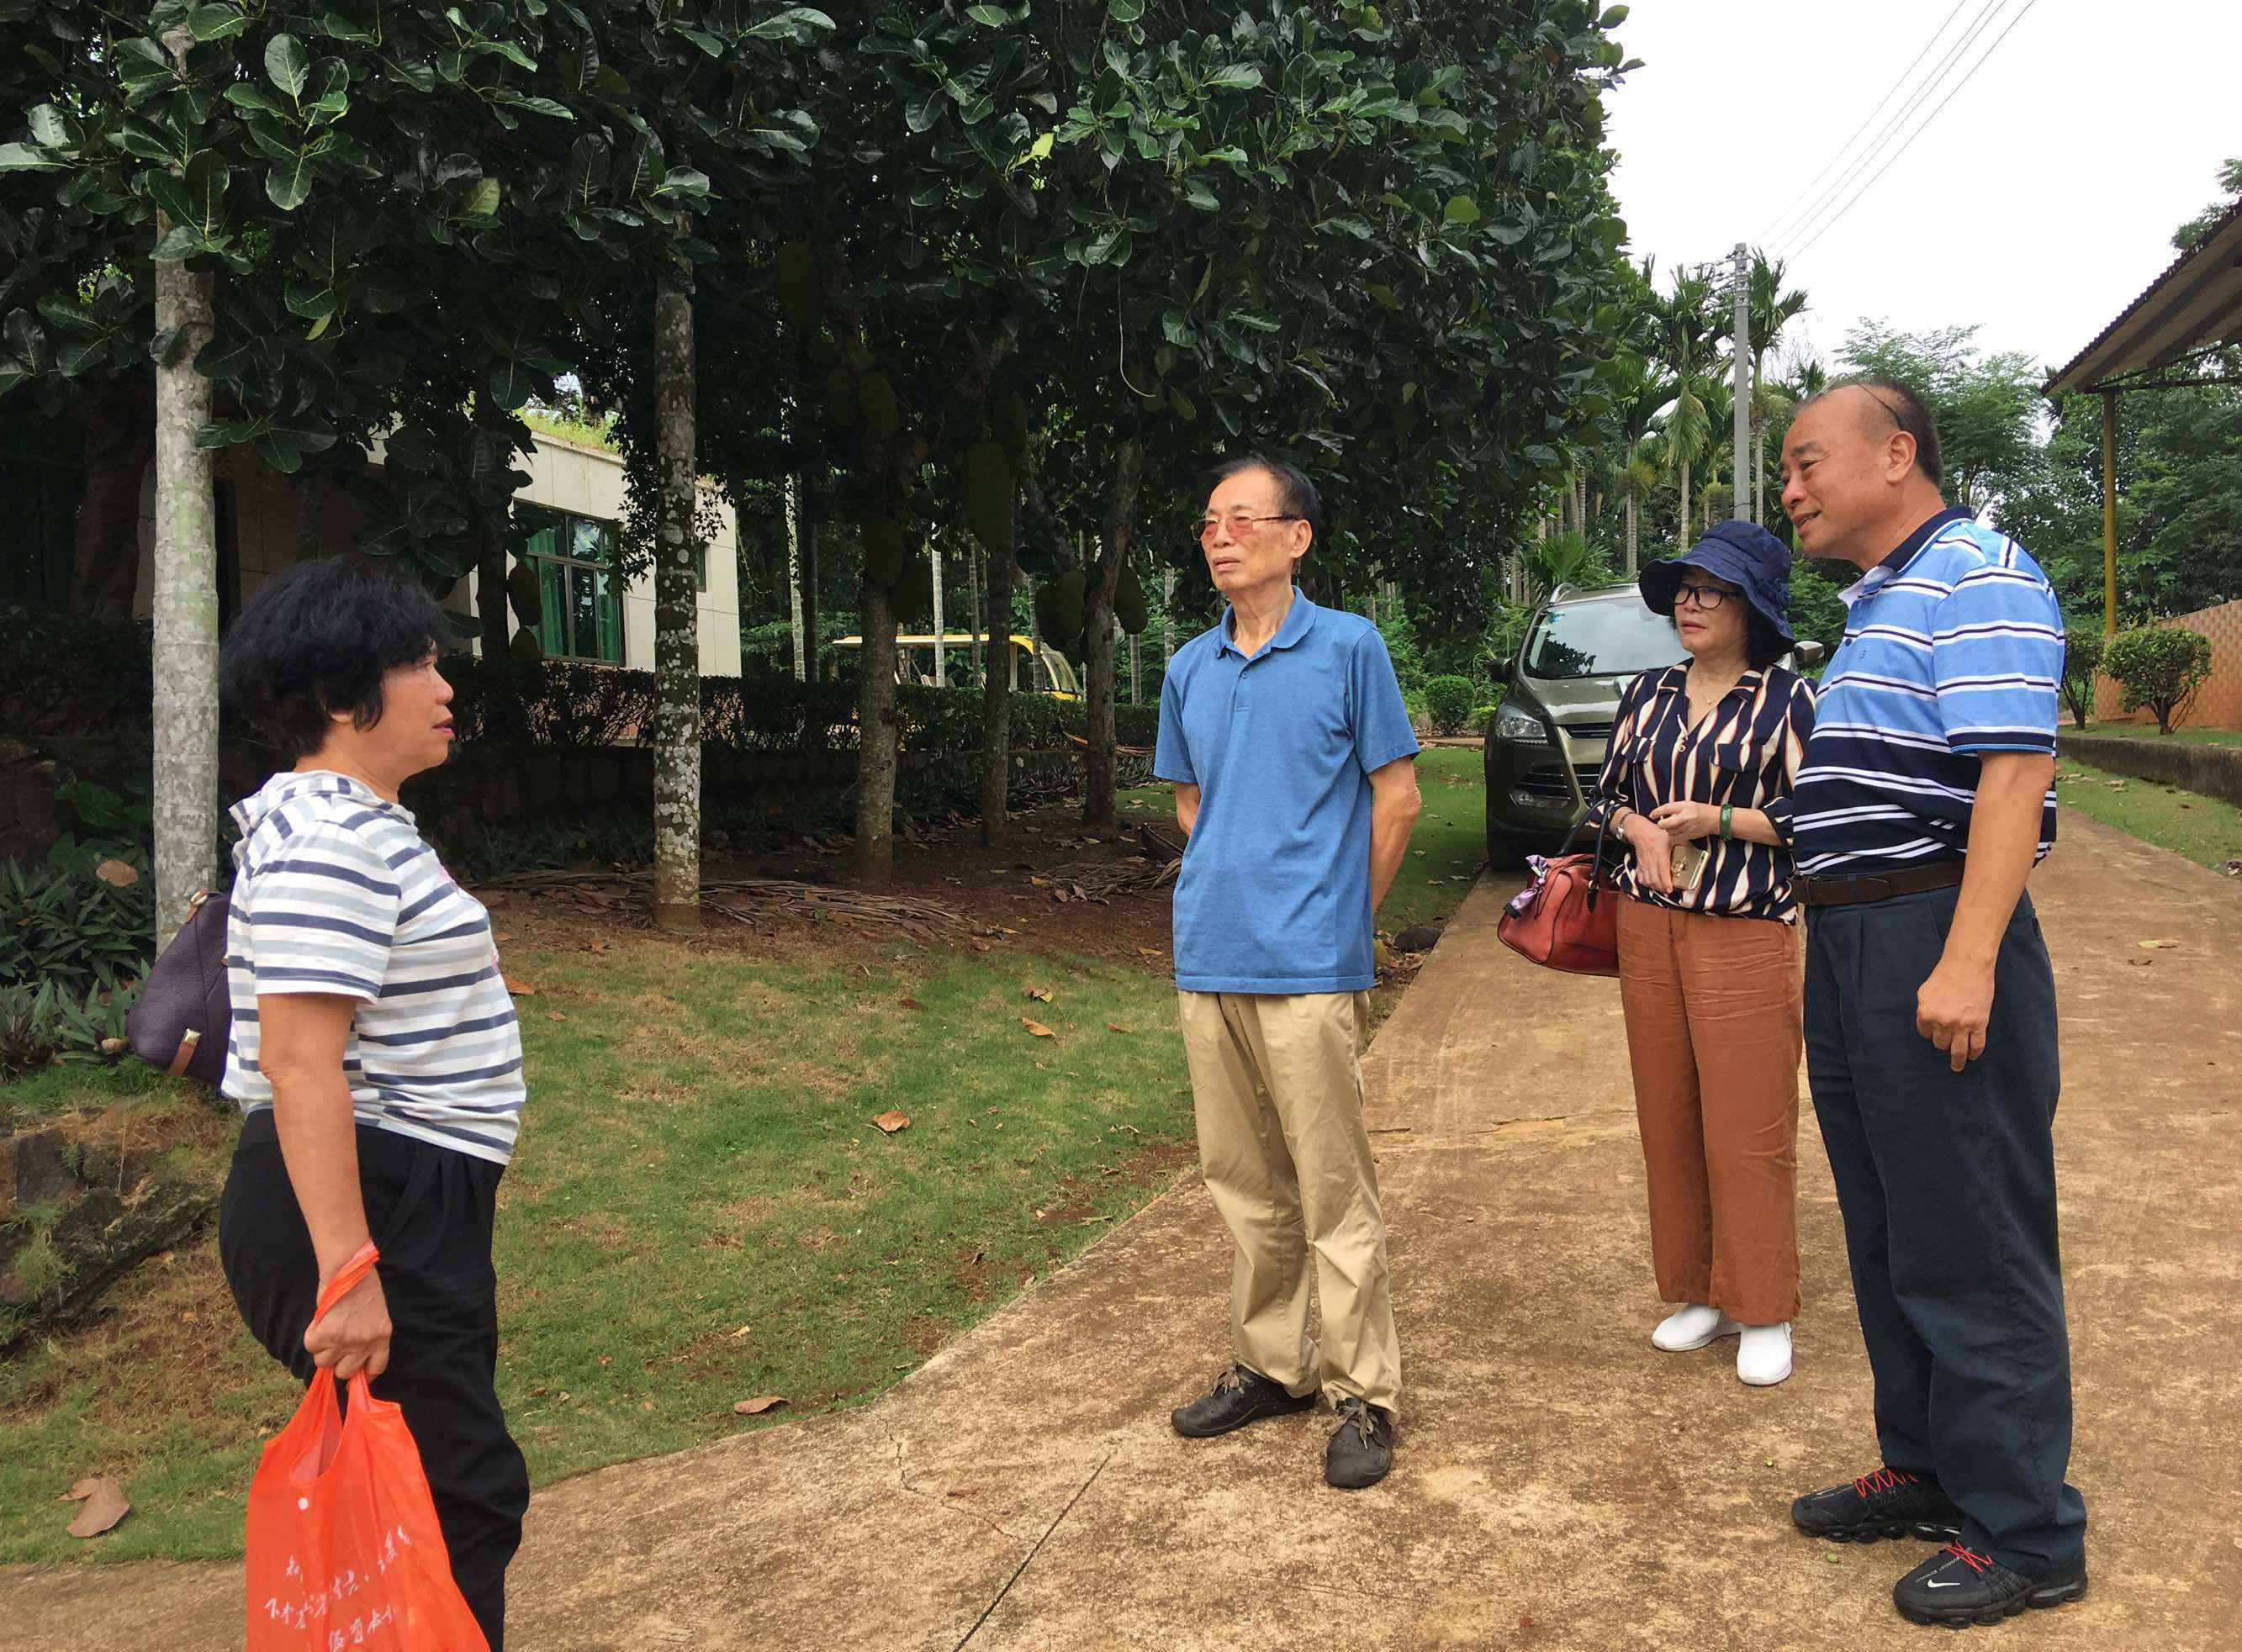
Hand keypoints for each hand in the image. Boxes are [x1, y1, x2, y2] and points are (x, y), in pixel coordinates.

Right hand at [304, 1266, 391, 1380]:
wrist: (350, 1269)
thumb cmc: (362, 1288)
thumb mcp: (374, 1316)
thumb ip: (366, 1338)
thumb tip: (347, 1359)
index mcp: (382, 1337)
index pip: (376, 1368)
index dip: (363, 1374)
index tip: (356, 1373)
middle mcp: (366, 1343)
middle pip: (344, 1372)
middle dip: (337, 1361)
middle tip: (334, 1343)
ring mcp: (346, 1341)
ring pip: (323, 1362)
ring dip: (322, 1348)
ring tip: (328, 1327)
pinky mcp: (326, 1335)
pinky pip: (311, 1347)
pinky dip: (311, 1335)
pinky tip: (319, 1322)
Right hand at [1621, 814, 1675, 893]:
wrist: (1640, 831)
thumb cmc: (1656, 834)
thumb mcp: (1670, 837)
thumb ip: (1681, 843)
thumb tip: (1692, 849)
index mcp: (1660, 854)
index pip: (1663, 872)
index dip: (1666, 883)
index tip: (1670, 889)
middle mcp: (1651, 861)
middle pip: (1655, 880)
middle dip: (1662, 888)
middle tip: (1668, 891)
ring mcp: (1644, 864)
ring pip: (1648, 881)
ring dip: (1655, 887)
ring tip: (1662, 889)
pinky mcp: (1639, 865)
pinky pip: (1641, 878)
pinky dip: (1647, 884)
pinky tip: (1652, 885)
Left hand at [1649, 801, 1718, 842]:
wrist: (1716, 819)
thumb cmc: (1702, 810)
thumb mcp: (1689, 804)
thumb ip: (1676, 808)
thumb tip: (1662, 812)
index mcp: (1686, 806)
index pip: (1667, 808)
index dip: (1657, 812)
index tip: (1652, 815)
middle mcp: (1687, 817)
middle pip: (1667, 824)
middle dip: (1661, 824)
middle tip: (1661, 823)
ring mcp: (1689, 827)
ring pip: (1670, 832)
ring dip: (1669, 830)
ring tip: (1674, 827)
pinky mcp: (1690, 835)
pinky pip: (1676, 839)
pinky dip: (1674, 837)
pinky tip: (1677, 833)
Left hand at [1916, 956, 1994, 1072]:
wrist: (1967, 966)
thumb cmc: (1945, 975)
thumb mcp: (1925, 992)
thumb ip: (1924, 1009)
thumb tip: (1925, 1024)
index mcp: (1926, 1014)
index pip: (1924, 1033)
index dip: (1929, 1033)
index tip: (1933, 1032)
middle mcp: (1942, 1022)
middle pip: (1940, 1043)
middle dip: (1942, 1044)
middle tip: (1945, 1044)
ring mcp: (1962, 1025)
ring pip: (1958, 1050)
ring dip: (1957, 1061)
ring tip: (1957, 1067)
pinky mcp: (1979, 1024)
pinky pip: (1977, 1045)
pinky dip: (1974, 1053)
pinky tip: (1972, 1057)